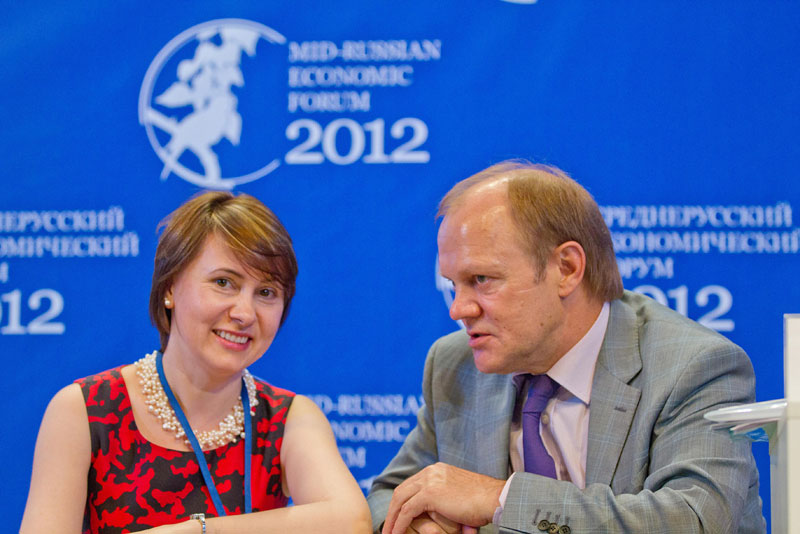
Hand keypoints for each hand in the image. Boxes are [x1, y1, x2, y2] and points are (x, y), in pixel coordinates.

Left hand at [382, 462, 504, 533]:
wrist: (494, 498)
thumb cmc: (483, 501)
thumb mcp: (459, 494)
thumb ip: (445, 497)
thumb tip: (438, 510)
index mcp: (437, 470)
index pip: (412, 484)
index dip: (402, 500)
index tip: (397, 515)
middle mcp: (431, 472)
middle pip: (403, 490)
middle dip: (393, 509)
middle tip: (388, 526)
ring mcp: (429, 480)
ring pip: (400, 500)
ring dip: (392, 518)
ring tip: (389, 533)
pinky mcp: (429, 494)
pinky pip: (407, 511)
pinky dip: (399, 524)